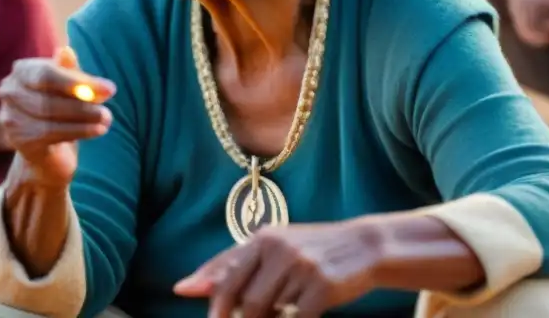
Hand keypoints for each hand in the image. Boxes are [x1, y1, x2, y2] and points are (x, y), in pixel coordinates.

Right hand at [0, 46, 116, 187]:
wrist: (49, 149)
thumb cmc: (62, 106)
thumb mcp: (70, 84)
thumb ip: (70, 71)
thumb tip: (67, 51)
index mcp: (22, 70)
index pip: (47, 74)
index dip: (78, 82)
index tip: (110, 89)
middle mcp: (10, 91)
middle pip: (48, 98)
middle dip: (83, 104)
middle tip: (108, 111)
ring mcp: (11, 117)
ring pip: (49, 119)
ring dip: (83, 119)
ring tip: (106, 120)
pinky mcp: (18, 141)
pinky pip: (50, 135)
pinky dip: (78, 131)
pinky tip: (97, 131)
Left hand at [174, 221, 378, 317]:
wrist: (363, 247)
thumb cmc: (311, 250)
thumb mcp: (275, 248)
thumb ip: (233, 264)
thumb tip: (185, 286)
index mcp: (263, 238)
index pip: (225, 274)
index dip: (213, 302)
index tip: (207, 315)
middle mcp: (279, 248)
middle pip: (244, 300)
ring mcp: (301, 266)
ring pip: (269, 311)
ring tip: (283, 310)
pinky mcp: (321, 286)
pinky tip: (301, 315)